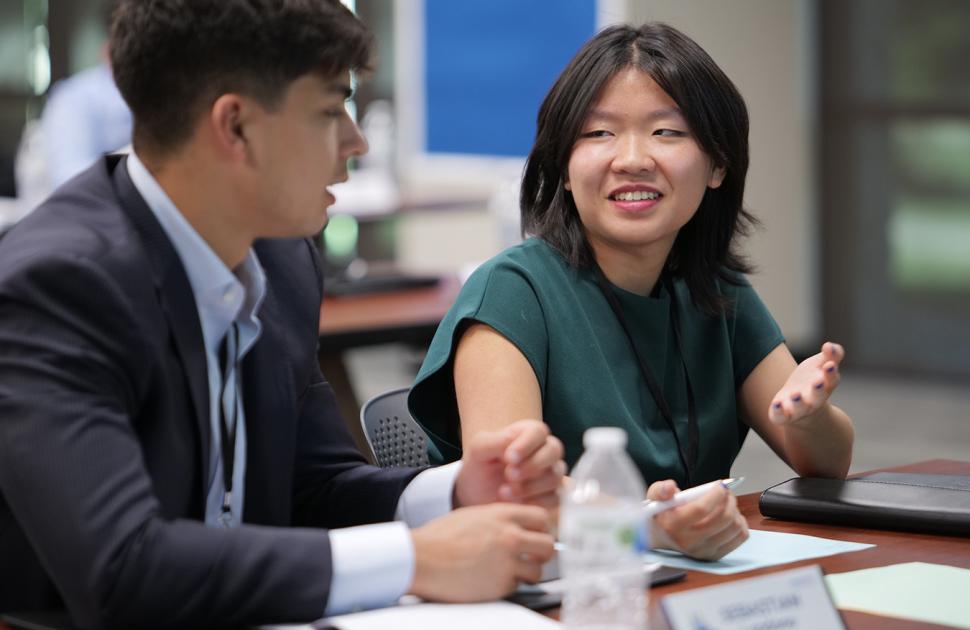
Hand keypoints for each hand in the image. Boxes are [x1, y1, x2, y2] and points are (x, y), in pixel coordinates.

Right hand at [409, 503, 554, 601]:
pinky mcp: (501, 584)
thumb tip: (516, 528)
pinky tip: (488, 581)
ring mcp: (508, 561)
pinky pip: (516, 587)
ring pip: (537, 571)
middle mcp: (510, 535)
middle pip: (549, 545)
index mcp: (503, 514)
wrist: (421, 558)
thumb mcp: (473, 516)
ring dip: (526, 575)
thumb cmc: (439, 538)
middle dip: (542, 555)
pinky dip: (507, 587)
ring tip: (506, 573)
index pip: (542, 518)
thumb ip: (498, 520)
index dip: (541, 530)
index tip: (535, 537)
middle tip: (531, 560)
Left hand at [454, 419, 564, 509]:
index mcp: (527, 433)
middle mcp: (543, 450)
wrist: (477, 495)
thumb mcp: (478, 449)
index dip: (526, 444)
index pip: (538, 431)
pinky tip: (514, 503)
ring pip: (554, 476)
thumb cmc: (480, 466)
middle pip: (554, 450)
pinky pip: (554, 498)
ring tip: (504, 492)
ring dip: (530, 486)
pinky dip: (534, 502)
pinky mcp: (551, 496)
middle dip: (532, 465)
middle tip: (509, 475)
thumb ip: (495, 441)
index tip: (508, 458)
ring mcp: (550, 473)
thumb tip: (513, 443)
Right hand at [647, 479, 747, 560]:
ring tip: (727, 503)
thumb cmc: (661, 516)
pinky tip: (732, 516)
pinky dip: (741, 523)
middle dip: (729, 499)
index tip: (720, 485)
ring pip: (734, 527)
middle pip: (722, 518)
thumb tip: (671, 488)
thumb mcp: (654, 498)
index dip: (716, 494)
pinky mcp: (714, 556)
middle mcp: (689, 541)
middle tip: (726, 491)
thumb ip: (660, 489)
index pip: (701, 509)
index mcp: (674, 525)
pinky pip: (739, 537)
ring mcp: (703, 551)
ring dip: (735, 510)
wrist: (660, 539)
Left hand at [768, 342, 844, 424]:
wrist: (798, 407)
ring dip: (799, 402)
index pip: (831, 380)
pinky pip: (781, 416)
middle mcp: (814, 400)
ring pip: (801, 408)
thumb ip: (830, 355)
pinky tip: (777, 404)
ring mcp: (799, 409)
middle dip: (819, 389)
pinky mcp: (784, 416)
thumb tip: (830, 345)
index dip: (830, 373)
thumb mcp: (820, 366)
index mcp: (825, 386)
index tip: (829, 364)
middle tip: (818, 381)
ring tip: (796, 394)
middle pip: (819, 396)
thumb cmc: (811, 381)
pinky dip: (779, 411)